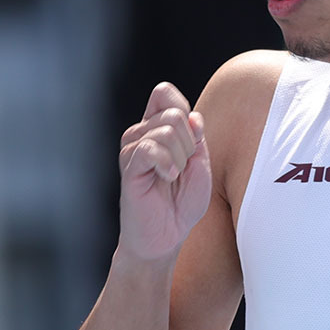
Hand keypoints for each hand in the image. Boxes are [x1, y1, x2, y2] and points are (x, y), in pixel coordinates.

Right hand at [117, 83, 212, 262]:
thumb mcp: (200, 165)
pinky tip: (167, 177)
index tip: (193, 142)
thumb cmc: (181, 203)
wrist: (166, 236)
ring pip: (167, 131)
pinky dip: (168, 163)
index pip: (164, 93)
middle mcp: (140, 134)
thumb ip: (197, 137)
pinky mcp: (128, 167)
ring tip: (173, 177)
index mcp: (156, 128)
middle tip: (182, 169)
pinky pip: (150, 148)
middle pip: (174, 114)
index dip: (185, 113)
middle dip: (190, 144)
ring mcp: (132, 149)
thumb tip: (192, 116)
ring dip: (181, 158)